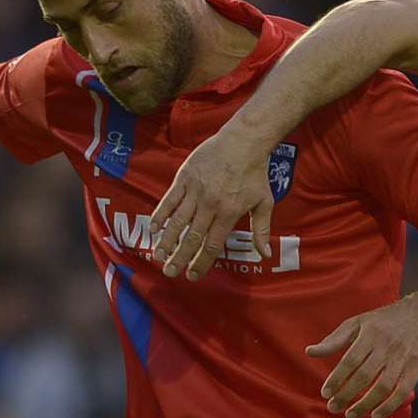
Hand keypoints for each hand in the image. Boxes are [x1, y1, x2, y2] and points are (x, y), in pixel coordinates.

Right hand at [147, 129, 275, 281]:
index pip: (212, 245)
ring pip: (178, 221)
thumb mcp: (264, 202)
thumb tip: (265, 254)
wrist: (243, 141)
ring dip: (166, 241)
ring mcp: (195, 191)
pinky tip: (153, 229)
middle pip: (192, 237)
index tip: (192, 276)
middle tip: (169, 272)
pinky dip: (160, 214)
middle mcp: (210, 205)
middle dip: (180, 258)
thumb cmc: (255, 173)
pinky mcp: (184, 177)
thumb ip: (261, 230)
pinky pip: (169, 199)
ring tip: (157, 257)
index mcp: (229, 213)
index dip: (201, 263)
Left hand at [306, 300, 417, 417]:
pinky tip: (376, 415)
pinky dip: (389, 406)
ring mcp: (403, 358)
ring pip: (383, 386)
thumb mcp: (356, 324)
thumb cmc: (381, 322)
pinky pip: (403, 391)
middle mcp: (387, 346)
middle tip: (333, 408)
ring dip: (366, 404)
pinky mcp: (416, 368)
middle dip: (347, 395)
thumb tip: (309, 352)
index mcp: (370, 334)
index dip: (337, 379)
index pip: (350, 360)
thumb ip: (333, 340)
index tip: (326, 393)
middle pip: (365, 376)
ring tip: (351, 415)